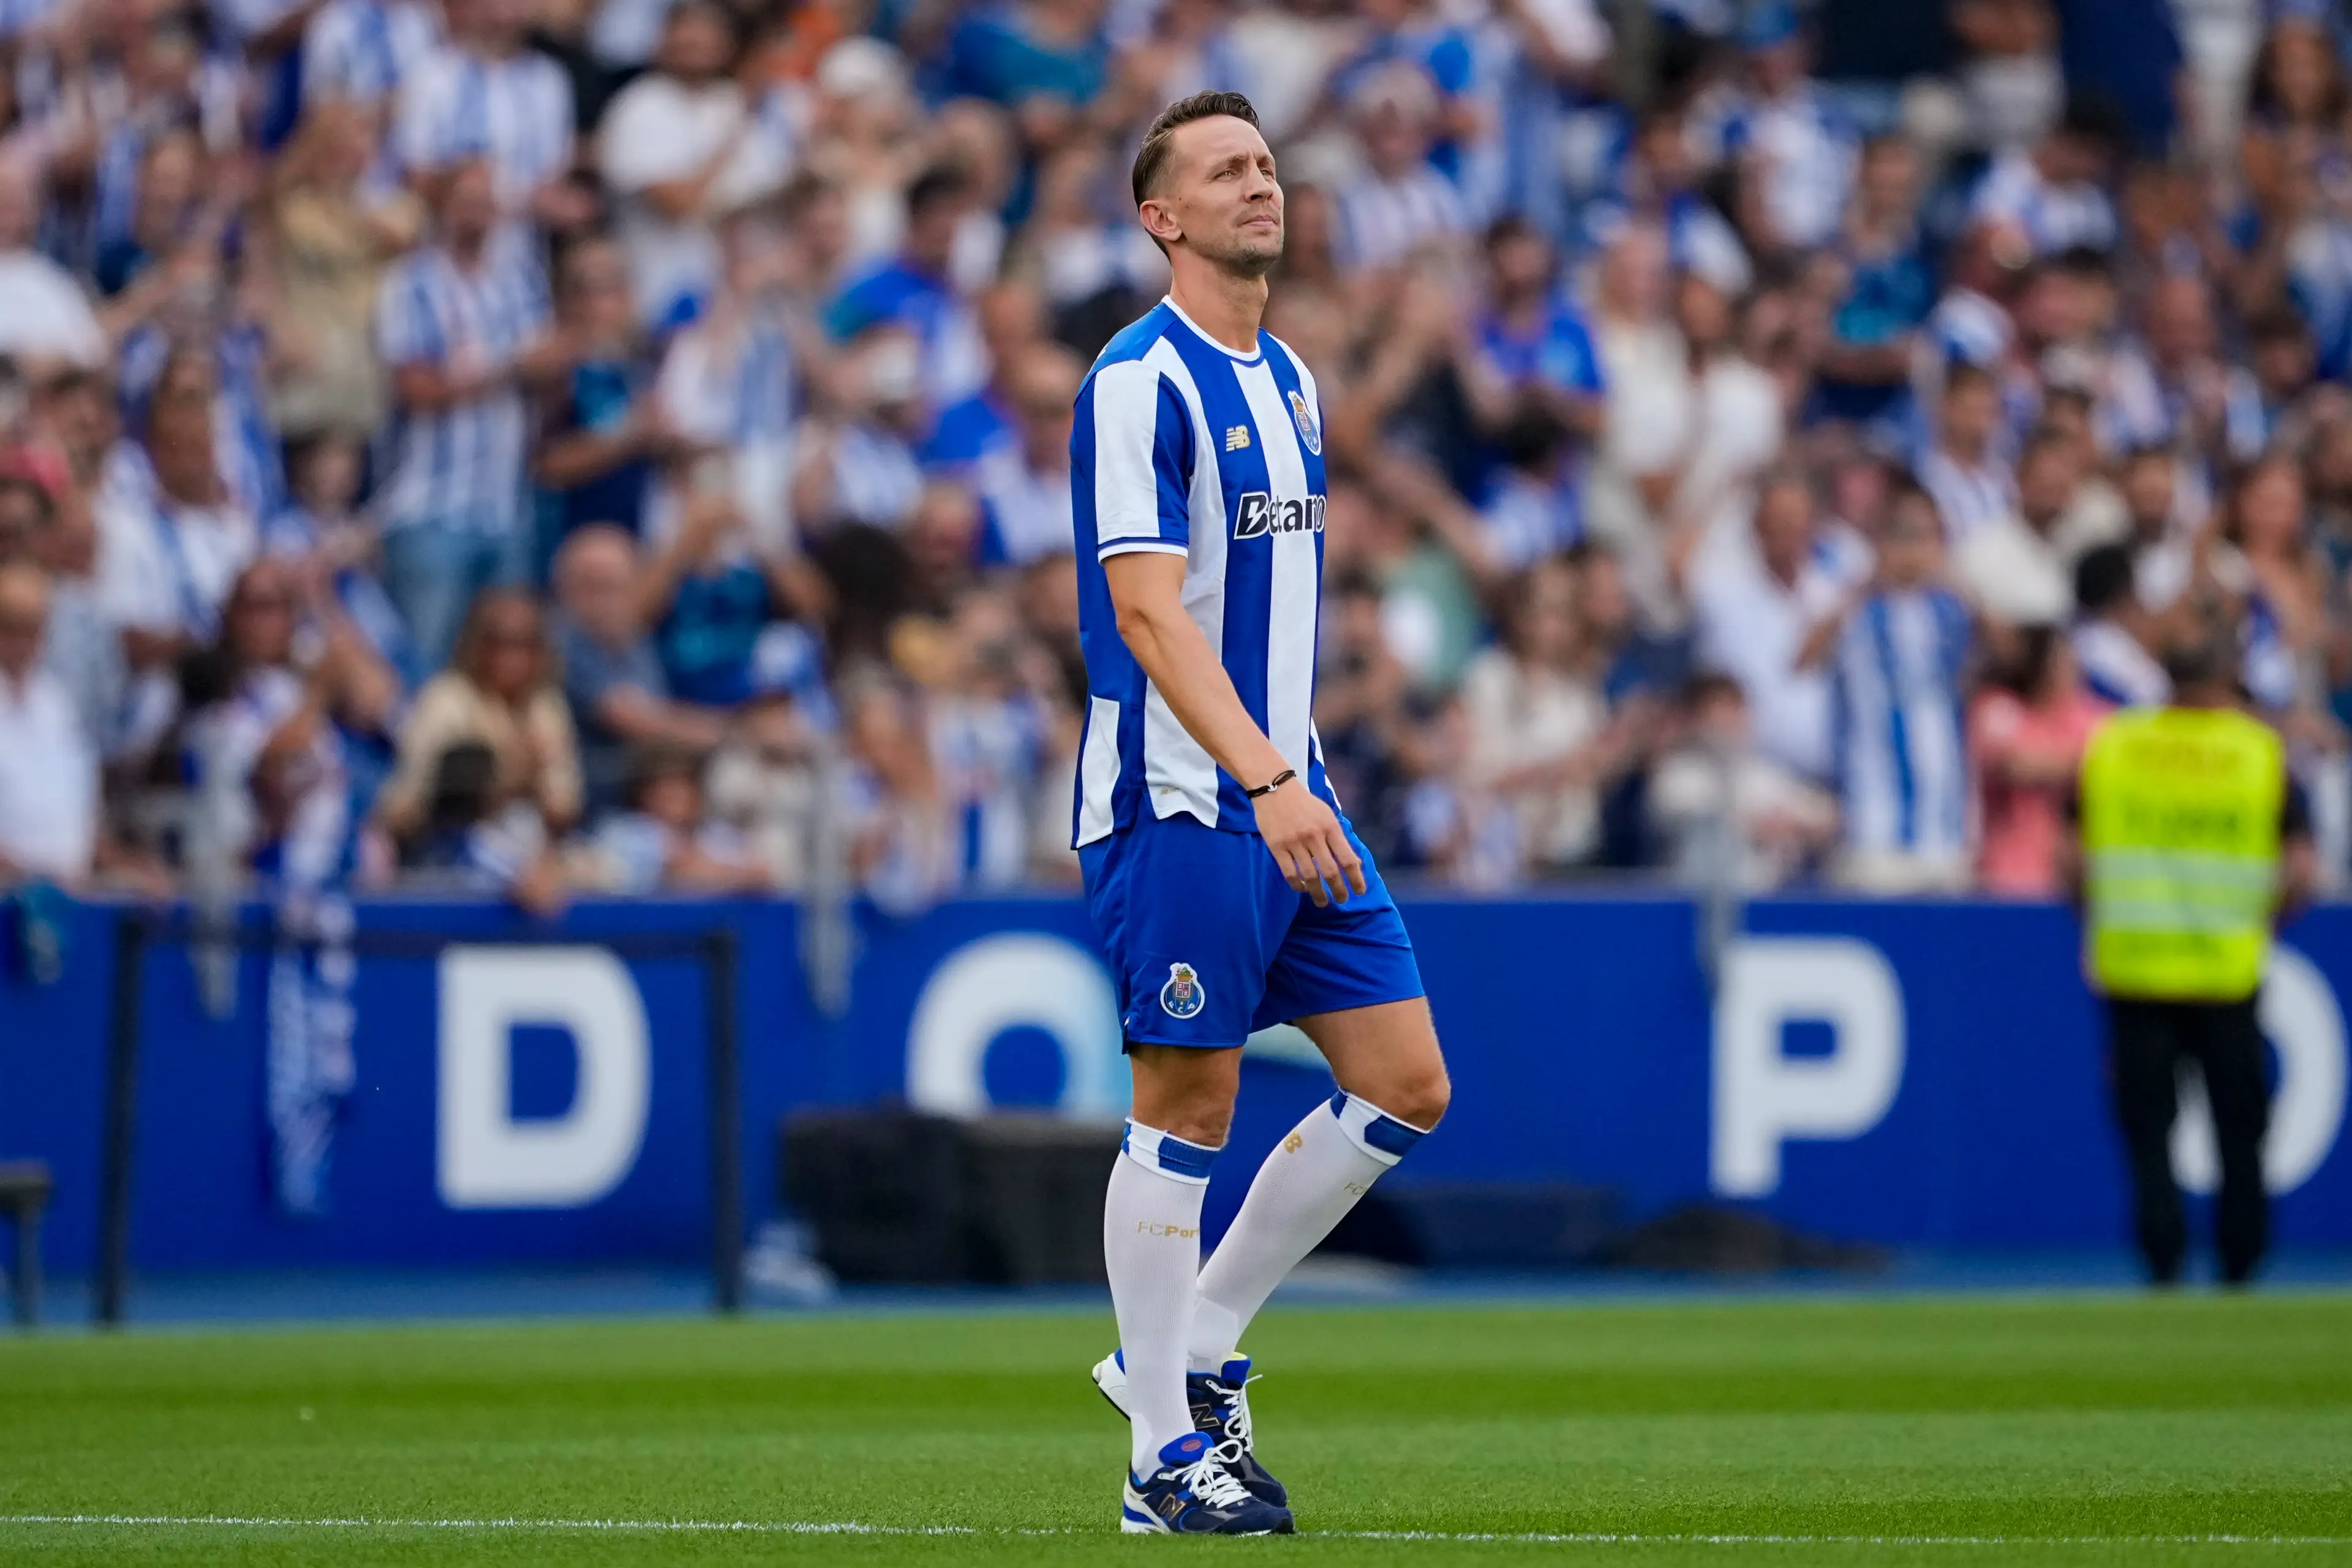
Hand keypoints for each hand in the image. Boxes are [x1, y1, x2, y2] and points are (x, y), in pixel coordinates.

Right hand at [1252, 776, 1365, 907]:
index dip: (1356, 878)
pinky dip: (1298, 885)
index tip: (1359, 891)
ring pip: (1310, 876)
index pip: (1348, 859)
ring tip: (1322, 902)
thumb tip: (1355, 863)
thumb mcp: (1327, 814)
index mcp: (1330, 827)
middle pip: (1330, 872)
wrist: (1274, 788)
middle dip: (1338, 890)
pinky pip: (1289, 873)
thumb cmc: (1304, 803)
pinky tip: (1303, 889)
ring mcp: (1294, 842)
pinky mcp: (1277, 847)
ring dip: (1318, 893)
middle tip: (1341, 900)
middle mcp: (1314, 836)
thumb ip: (1339, 838)